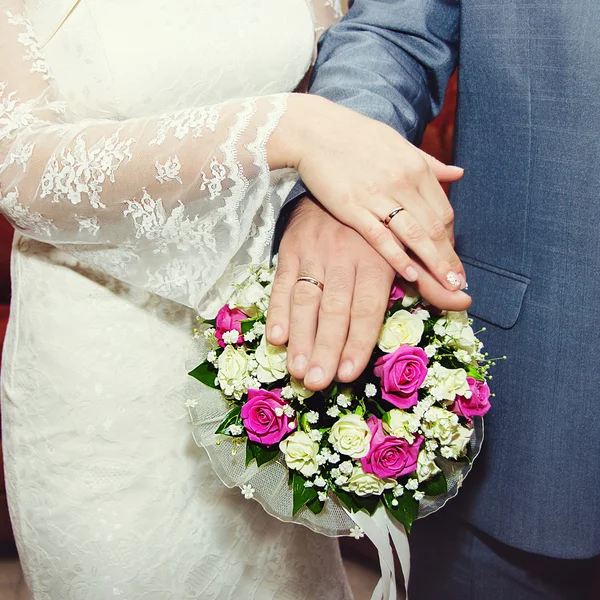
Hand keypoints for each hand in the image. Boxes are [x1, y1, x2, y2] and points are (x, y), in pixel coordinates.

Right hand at [266, 198, 470, 390]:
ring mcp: (315, 252)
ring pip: (306, 299)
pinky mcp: (291, 248)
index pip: (366, 309)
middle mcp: (345, 256)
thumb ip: (431, 280)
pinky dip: (277, 309)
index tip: (348, 374)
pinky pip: (282, 282)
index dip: (357, 342)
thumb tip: (465, 300)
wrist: (343, 179)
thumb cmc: (379, 227)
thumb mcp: (408, 248)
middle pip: (334, 309)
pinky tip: (277, 337)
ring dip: (300, 335)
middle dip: (325, 348)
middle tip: (316, 383)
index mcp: (377, 259)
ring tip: (297, 369)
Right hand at [267, 94, 466, 291]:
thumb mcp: (399, 144)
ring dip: (434, 262)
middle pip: (435, 227)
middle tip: (459, 281)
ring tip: (447, 284)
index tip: (450, 257)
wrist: (316, 131)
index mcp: (416, 167)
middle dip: (449, 257)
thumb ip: (429, 162)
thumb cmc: (357, 136)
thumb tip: (458, 173)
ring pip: (415, 235)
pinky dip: (398, 257)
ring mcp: (377, 197)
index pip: (444, 210)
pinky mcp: (352, 209)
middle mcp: (402, 182)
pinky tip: (411, 273)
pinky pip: (381, 238)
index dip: (450, 239)